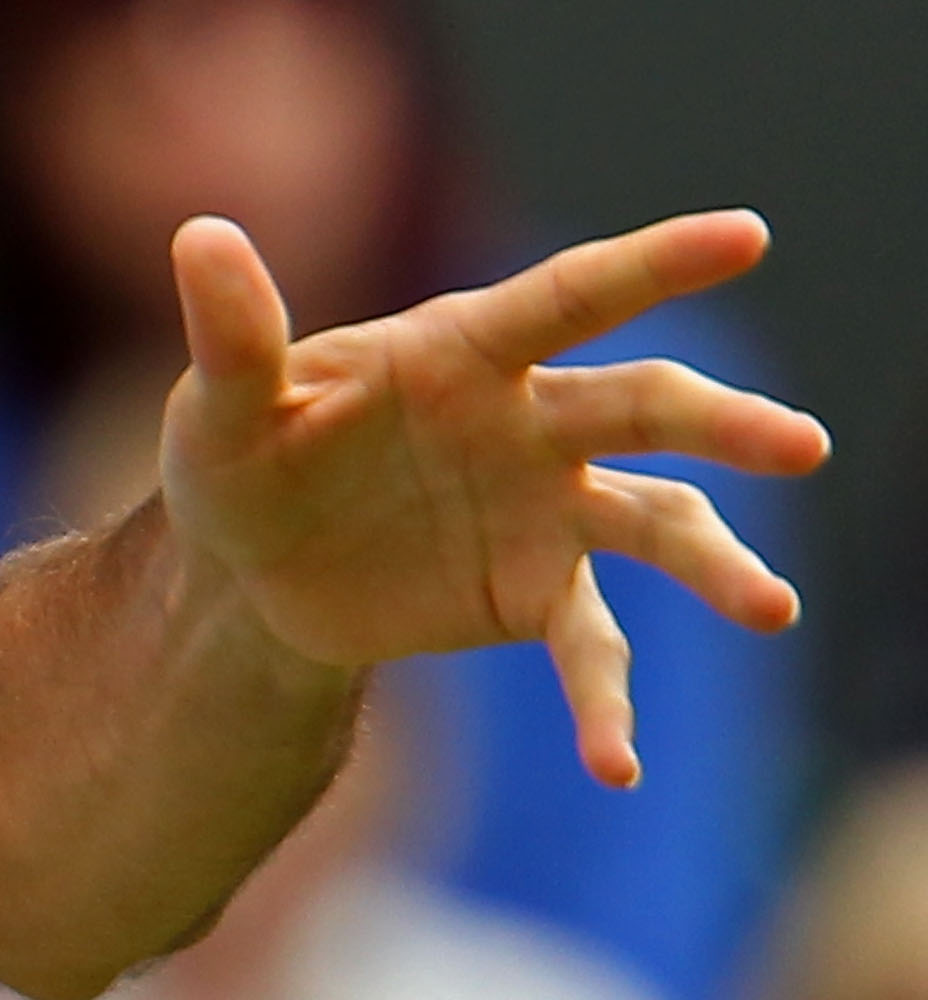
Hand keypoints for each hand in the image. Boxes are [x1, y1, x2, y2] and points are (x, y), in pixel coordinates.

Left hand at [155, 208, 827, 785]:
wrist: (246, 570)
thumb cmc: (240, 457)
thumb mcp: (222, 406)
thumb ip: (234, 334)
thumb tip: (200, 235)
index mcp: (466, 351)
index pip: (570, 297)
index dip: (654, 262)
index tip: (746, 233)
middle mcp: (532, 421)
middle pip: (645, 408)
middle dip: (723, 427)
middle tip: (799, 449)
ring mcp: (547, 507)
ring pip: (659, 524)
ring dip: (718, 565)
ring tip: (771, 606)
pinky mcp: (536, 592)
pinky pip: (592, 646)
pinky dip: (606, 704)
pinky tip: (615, 767)